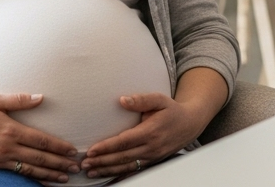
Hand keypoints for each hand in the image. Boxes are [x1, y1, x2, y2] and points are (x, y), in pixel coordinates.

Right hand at [0, 94, 79, 182]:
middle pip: (39, 158)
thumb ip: (19, 100)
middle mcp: (6, 147)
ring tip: (65, 178)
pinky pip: (17, 174)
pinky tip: (42, 182)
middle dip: (60, 164)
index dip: (58, 147)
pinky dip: (32, 179)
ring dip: (49, 174)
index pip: (41, 141)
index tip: (71, 150)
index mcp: (10, 129)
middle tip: (76, 167)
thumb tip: (40, 97)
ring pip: (30, 170)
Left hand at [80, 93, 207, 178]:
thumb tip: (122, 100)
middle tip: (84, 164)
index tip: (91, 150)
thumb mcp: (159, 99)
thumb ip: (141, 99)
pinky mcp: (152, 161)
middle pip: (122, 157)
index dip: (107, 147)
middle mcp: (151, 147)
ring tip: (91, 172)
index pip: (124, 142)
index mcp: (150, 132)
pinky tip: (107, 176)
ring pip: (126, 167)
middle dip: (102, 162)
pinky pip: (134, 170)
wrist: (190, 124)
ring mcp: (152, 157)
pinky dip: (119, 174)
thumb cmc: (172, 110)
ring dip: (107, 170)